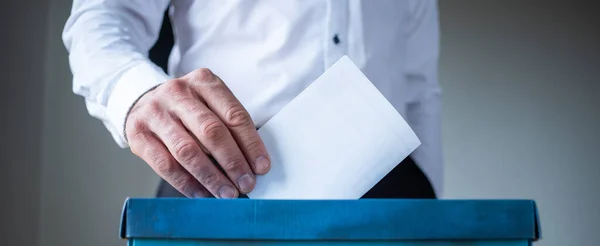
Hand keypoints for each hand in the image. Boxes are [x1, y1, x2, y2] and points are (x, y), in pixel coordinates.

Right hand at [125, 68, 270, 197]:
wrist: (143, 103)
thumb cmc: (187, 109)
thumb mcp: (210, 104)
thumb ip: (229, 127)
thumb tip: (252, 166)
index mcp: (203, 81)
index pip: (234, 115)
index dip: (251, 144)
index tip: (262, 167)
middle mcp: (178, 92)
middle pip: (211, 132)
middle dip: (233, 162)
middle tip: (246, 184)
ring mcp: (155, 112)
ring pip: (187, 150)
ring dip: (211, 177)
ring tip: (227, 194)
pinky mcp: (138, 134)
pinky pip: (165, 165)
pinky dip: (187, 183)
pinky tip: (202, 194)